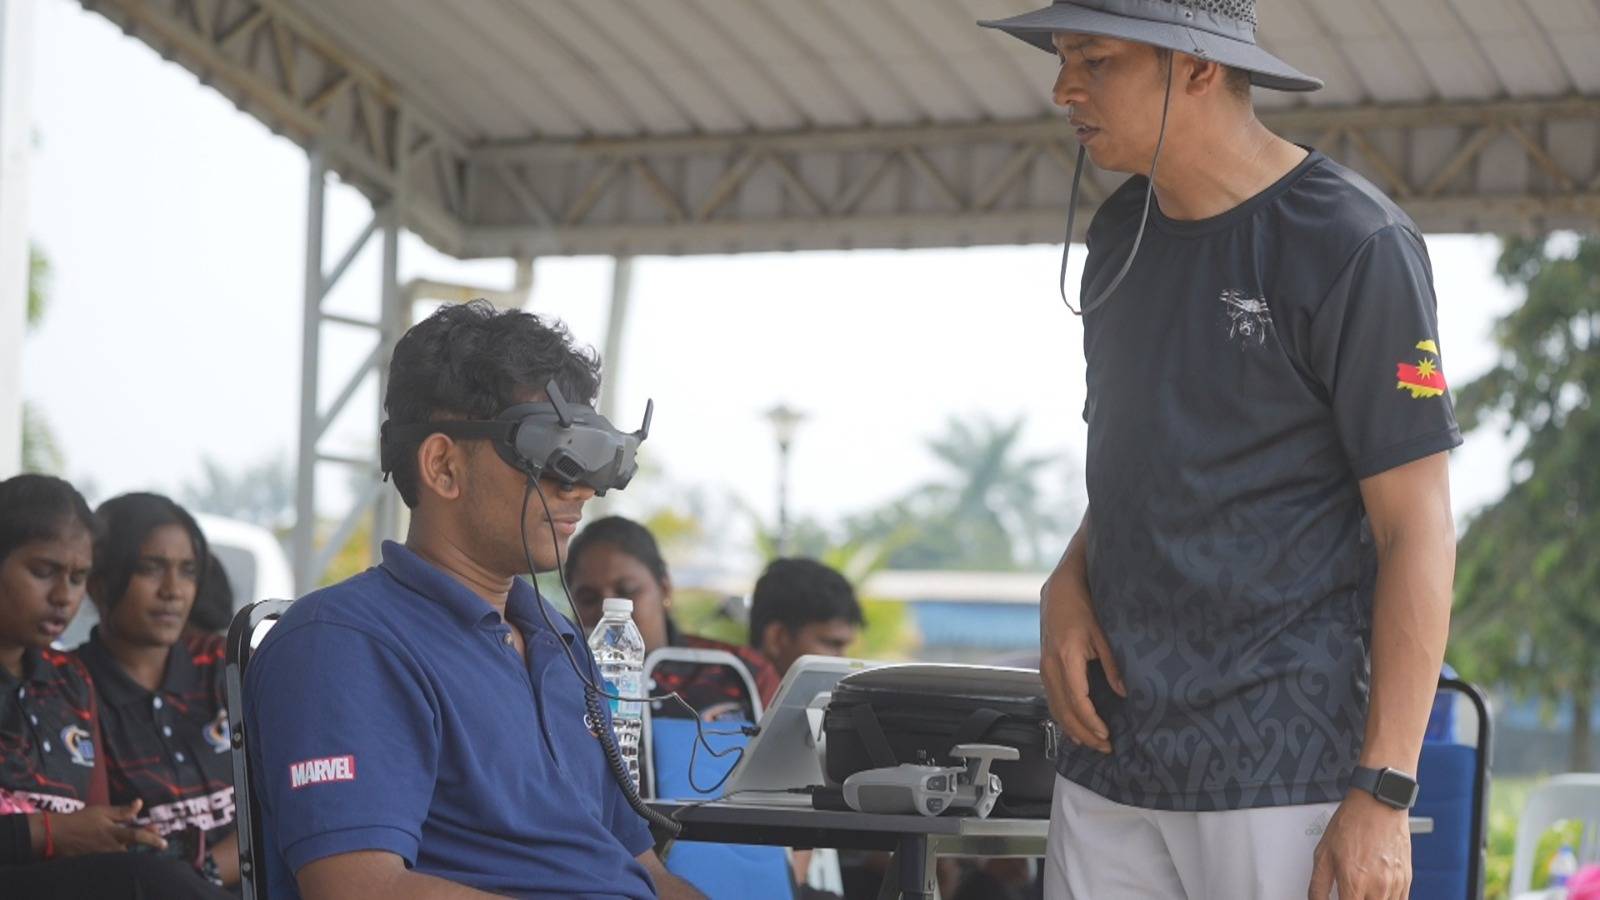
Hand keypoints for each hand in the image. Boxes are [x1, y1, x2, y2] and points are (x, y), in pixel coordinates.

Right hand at [50, 799, 168, 856]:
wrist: (56, 835)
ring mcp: (103, 856)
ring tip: (139, 838)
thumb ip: (122, 811)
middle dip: (146, 841)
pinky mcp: (95, 861)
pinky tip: (121, 846)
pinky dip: (119, 852)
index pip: (137, 836)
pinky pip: (112, 858)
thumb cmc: (80, 820)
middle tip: (157, 836)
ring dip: (132, 846)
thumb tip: (139, 803)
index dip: (152, 839)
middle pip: (133, 848)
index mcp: (113, 833)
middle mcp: (110, 847)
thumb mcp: (102, 812)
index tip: (164, 843)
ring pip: (123, 854)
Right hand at [1039, 564, 1124, 753]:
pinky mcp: (1044, 666)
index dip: (1092, 723)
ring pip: (1054, 707)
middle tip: (1103, 747)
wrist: (1060, 588)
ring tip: (1090, 743)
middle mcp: (1051, 666)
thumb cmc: (1082, 606)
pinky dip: (1061, 716)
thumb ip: (1112, 665)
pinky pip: (1050, 698)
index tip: (1107, 735)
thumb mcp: (1103, 634)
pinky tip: (1072, 726)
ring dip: (1071, 728)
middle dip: (1083, 733)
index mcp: (1066, 658)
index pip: (1078, 701)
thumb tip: (1124, 692)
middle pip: (1064, 710)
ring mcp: (1044, 666)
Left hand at [1308, 790, 1411, 899]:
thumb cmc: (1351, 824)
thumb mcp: (1323, 854)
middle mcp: (1377, 887)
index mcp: (1354, 881)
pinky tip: (1376, 893)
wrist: (1378, 804)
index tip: (1338, 899)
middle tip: (1349, 893)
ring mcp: (1394, 885)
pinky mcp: (1406, 880)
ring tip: (1361, 891)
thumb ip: (1318, 886)